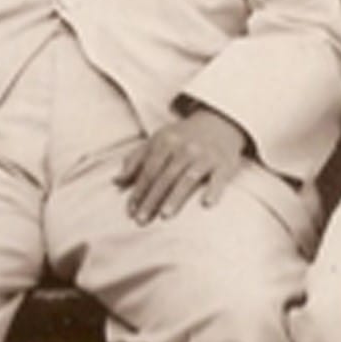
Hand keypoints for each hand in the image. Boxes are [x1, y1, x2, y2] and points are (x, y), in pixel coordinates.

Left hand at [114, 108, 253, 224]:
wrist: (219, 122)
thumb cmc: (183, 136)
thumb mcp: (157, 141)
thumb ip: (135, 160)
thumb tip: (116, 181)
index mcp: (166, 142)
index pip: (148, 170)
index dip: (138, 190)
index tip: (130, 210)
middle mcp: (185, 148)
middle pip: (164, 177)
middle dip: (151, 199)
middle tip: (142, 220)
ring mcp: (205, 155)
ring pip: (188, 178)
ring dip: (175, 197)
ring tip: (164, 215)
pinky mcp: (224, 163)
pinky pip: (219, 178)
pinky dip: (213, 190)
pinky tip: (206, 203)